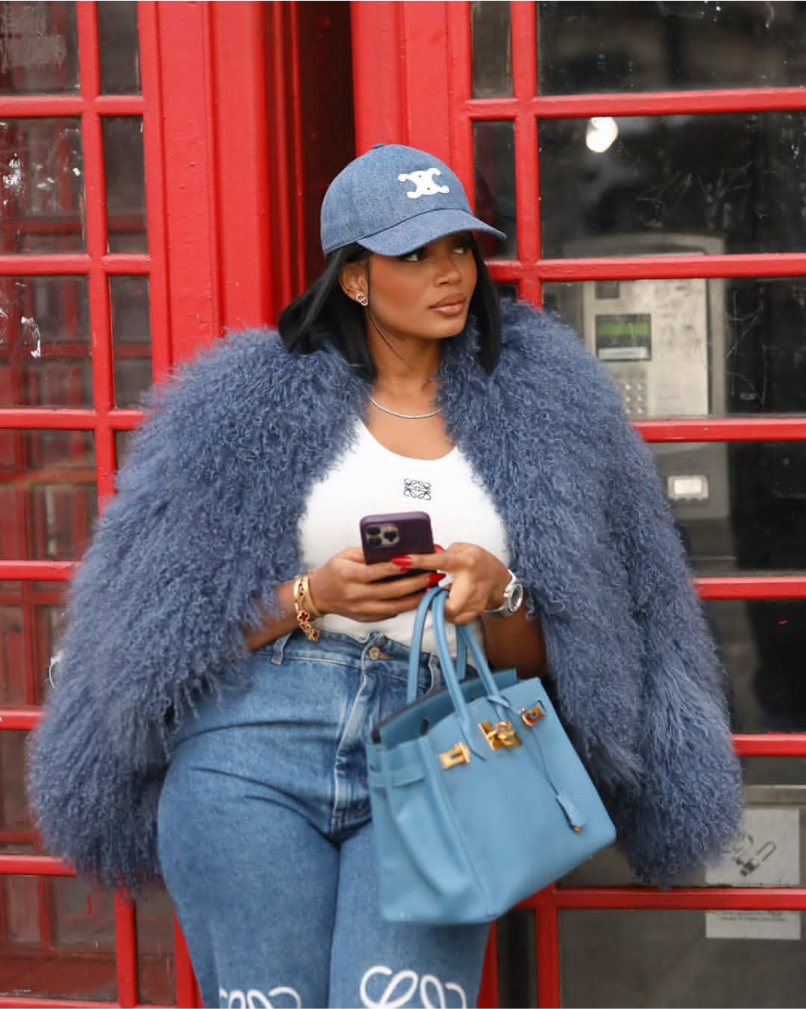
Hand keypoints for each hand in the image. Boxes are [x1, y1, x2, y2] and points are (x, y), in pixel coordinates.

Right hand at [307, 548, 436, 622]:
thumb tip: (395, 549)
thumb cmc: (335, 570)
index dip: (396, 568)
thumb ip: (368, 553)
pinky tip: (419, 596)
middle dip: (415, 583)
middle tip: (433, 574)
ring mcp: (362, 610)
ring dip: (416, 597)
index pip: (375, 572)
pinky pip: (391, 613)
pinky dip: (406, 605)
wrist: (319, 595)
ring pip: (395, 606)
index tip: (415, 561)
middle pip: (390, 591)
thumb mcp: (346, 555)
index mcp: (348, 576)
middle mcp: (355, 595)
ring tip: (432, 587)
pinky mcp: (367, 618)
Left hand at [404, 542, 510, 623]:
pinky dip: (448, 613)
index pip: (440, 561)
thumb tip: (422, 553)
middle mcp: (472, 583)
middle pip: (450, 605)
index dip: (419, 561)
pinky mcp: (475, 613)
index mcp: (466, 562)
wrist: (499, 580)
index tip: (400, 561)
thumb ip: (442, 552)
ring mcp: (476, 601)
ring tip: (442, 595)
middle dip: (436, 604)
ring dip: (440, 607)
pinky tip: (449, 602)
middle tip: (430, 593)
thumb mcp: (463, 549)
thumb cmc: (479, 562)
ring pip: (451, 614)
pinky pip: (455, 620)